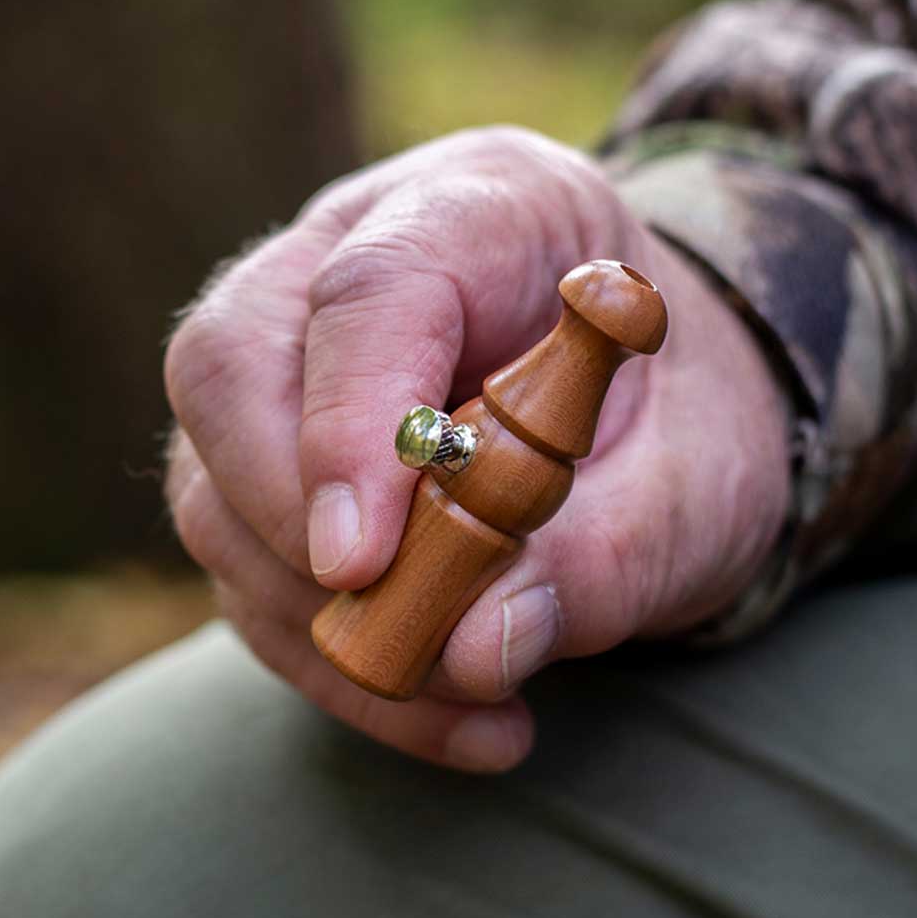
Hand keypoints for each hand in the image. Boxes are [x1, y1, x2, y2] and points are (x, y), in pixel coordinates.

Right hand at [163, 126, 789, 771]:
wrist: (673, 412)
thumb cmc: (690, 416)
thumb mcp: (703, 479)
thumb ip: (606, 553)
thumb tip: (470, 650)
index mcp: (485, 206)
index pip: (371, 287)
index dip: (350, 425)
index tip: (362, 567)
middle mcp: (351, 256)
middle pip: (230, 365)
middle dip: (290, 529)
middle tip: (401, 642)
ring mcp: (293, 356)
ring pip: (213, 484)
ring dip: (319, 627)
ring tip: (472, 704)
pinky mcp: (268, 457)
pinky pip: (246, 565)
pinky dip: (328, 660)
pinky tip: (448, 711)